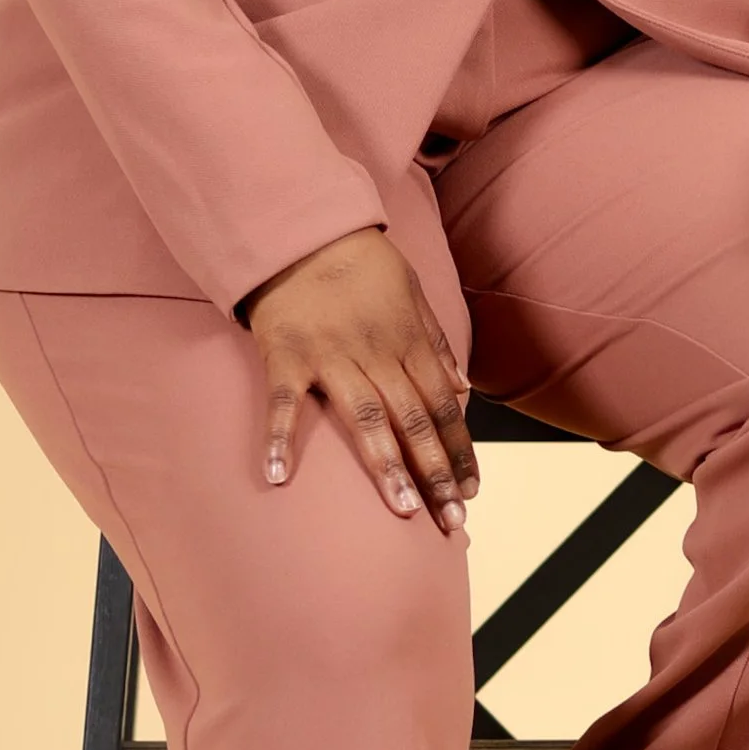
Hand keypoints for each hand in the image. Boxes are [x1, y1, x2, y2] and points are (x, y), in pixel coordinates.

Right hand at [241, 227, 481, 534]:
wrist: (304, 228)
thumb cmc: (360, 262)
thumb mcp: (412, 292)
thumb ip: (436, 341)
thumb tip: (463, 386)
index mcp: (407, 341)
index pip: (441, 406)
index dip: (458, 450)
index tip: (471, 492)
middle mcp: (375, 353)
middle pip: (412, 420)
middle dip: (436, 473)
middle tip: (451, 521)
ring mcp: (330, 356)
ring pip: (364, 418)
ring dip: (386, 466)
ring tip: (405, 510)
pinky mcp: (286, 354)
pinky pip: (282, 402)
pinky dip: (278, 438)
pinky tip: (277, 477)